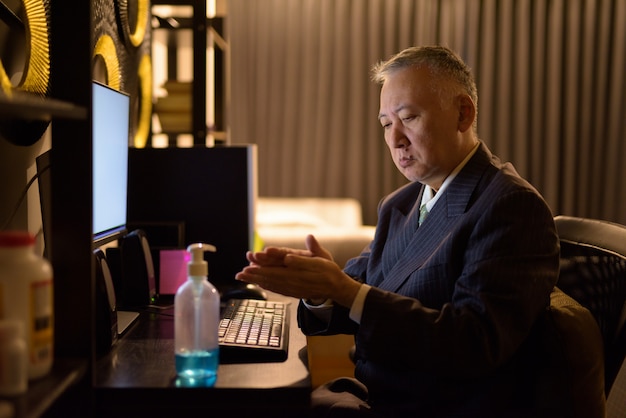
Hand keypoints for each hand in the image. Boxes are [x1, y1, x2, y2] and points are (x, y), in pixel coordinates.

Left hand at [236, 235, 358, 306]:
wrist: (335, 288)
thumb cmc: (328, 270)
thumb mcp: (324, 257)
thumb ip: (314, 248)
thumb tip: (306, 240)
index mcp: (303, 270)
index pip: (284, 265)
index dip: (269, 263)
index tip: (257, 258)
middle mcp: (297, 280)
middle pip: (274, 276)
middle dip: (257, 273)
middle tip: (243, 270)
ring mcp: (294, 288)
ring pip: (273, 283)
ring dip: (257, 280)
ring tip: (243, 276)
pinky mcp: (293, 293)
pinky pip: (277, 289)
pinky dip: (266, 286)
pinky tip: (256, 282)